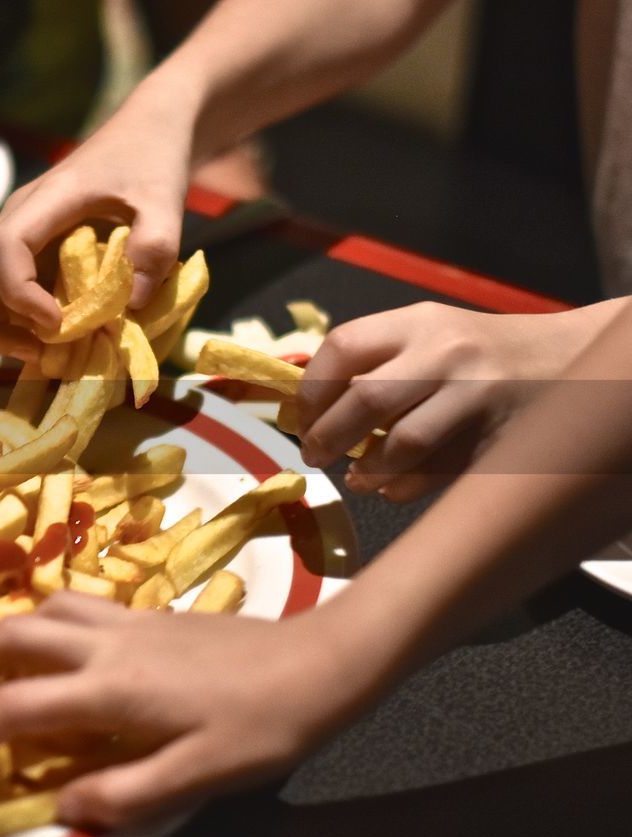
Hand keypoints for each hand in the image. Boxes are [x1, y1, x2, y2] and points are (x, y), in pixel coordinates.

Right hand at [0, 78, 194, 359]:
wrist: (147, 132)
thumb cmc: (151, 160)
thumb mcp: (165, 200)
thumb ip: (154, 247)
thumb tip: (132, 306)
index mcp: (45, 200)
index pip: (4, 247)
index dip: (20, 294)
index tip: (58, 324)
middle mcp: (18, 219)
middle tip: (40, 354)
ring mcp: (20, 236)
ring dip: (3, 329)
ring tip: (49, 353)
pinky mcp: (30, 250)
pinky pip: (6, 292)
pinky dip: (20, 323)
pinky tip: (59, 337)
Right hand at [0, 593, 357, 828]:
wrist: (320, 661)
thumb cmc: (261, 725)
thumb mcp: (197, 777)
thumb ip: (123, 794)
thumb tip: (61, 803)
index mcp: (109, 690)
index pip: (13, 706)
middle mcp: (107, 644)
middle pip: (12, 634)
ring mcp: (129, 621)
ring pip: (44, 607)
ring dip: (8, 635)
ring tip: (4, 672)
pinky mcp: (152, 613)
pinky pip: (79, 605)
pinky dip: (49, 623)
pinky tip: (68, 654)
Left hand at [297, 302, 600, 501]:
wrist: (562, 358)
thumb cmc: (473, 352)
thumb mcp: (425, 335)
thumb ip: (372, 361)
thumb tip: (304, 410)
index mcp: (417, 322)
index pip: (343, 347)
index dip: (312, 390)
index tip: (301, 418)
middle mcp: (447, 353)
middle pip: (366, 400)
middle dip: (328, 436)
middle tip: (314, 455)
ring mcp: (476, 396)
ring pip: (403, 443)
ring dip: (367, 469)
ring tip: (355, 477)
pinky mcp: (497, 435)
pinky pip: (438, 471)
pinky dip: (403, 487)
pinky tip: (390, 487)